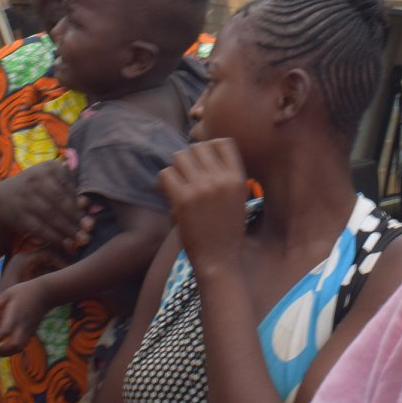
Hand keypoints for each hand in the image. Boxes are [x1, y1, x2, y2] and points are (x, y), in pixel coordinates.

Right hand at [0, 158, 82, 247]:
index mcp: (49, 167)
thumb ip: (70, 191)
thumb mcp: (52, 182)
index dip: (81, 206)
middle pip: (61, 202)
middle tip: (89, 232)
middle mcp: (36, 179)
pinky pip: (40, 228)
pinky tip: (66, 245)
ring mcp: (25, 197)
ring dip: (68, 231)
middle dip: (77, 219)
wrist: (3, 199)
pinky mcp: (19, 214)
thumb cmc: (38, 190)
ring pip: (51, 216)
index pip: (69, 188)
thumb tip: (88, 205)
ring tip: (81, 241)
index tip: (91, 221)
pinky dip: (55, 238)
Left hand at [0, 280, 49, 356]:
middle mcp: (23, 325)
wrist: (45, 293)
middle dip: (1, 352)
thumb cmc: (24, 291)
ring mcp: (29, 330)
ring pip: (20, 348)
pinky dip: (14, 349)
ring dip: (7, 353)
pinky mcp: (32, 331)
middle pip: (14, 345)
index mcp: (15, 316)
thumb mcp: (7, 294)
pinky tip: (7, 347)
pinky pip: (23, 345)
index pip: (4, 332)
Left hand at [160, 139, 249, 271]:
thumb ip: (225, 175)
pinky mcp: (183, 199)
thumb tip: (203, 149)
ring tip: (177, 183)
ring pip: (179, 157)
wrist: (219, 260)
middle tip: (187, 175)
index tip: (204, 162)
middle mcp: (220, 179)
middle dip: (190, 158)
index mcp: (237, 178)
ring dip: (176, 168)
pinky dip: (163, 181)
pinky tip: (167, 192)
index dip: (210, 147)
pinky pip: (166, 174)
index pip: (222, 142)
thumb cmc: (227, 231)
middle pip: (197, 147)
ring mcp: (201, 188)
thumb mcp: (238, 198)